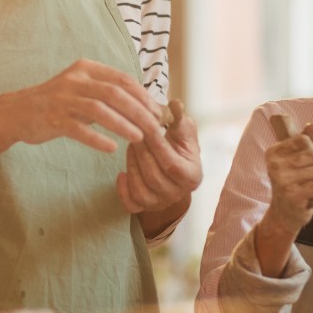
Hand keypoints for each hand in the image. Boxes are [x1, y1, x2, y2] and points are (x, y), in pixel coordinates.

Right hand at [12, 59, 161, 151]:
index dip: (142, 95)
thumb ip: (105, 92)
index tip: (157, 111)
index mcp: (85, 69)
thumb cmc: (57, 102)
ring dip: (123, 124)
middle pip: (114, 93)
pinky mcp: (53, 118)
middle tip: (154, 127)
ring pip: (99, 110)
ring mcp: (63, 99)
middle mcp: (75, 80)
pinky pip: (79, 129)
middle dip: (138, 111)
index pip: (122, 79)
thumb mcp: (81, 88)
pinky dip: (97, 139)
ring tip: (139, 138)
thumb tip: (142, 104)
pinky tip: (111, 148)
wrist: (18, 112)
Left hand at [116, 99, 201, 213]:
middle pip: (153, 176)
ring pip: (141, 189)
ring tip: (130, 147)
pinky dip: (123, 190)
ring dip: (131, 165)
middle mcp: (178, 194)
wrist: (174, 169)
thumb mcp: (183, 131)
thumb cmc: (179, 146)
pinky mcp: (145, 208)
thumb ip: (179, 119)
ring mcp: (161, 203)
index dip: (157, 146)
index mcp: (192, 176)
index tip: (145, 127)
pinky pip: (131, 204)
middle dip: (140, 152)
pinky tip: (121, 174)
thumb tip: (175, 104)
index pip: (171, 164)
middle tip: (132, 132)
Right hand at [260, 122, 312, 235]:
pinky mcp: (293, 195)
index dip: (311, 151)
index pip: (304, 140)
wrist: (284, 212)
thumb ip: (304, 140)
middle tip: (307, 178)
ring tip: (310, 187)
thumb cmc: (293, 181)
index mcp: (273, 152)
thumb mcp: (295, 158)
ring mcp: (282, 181)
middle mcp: (274, 165)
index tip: (303, 163)